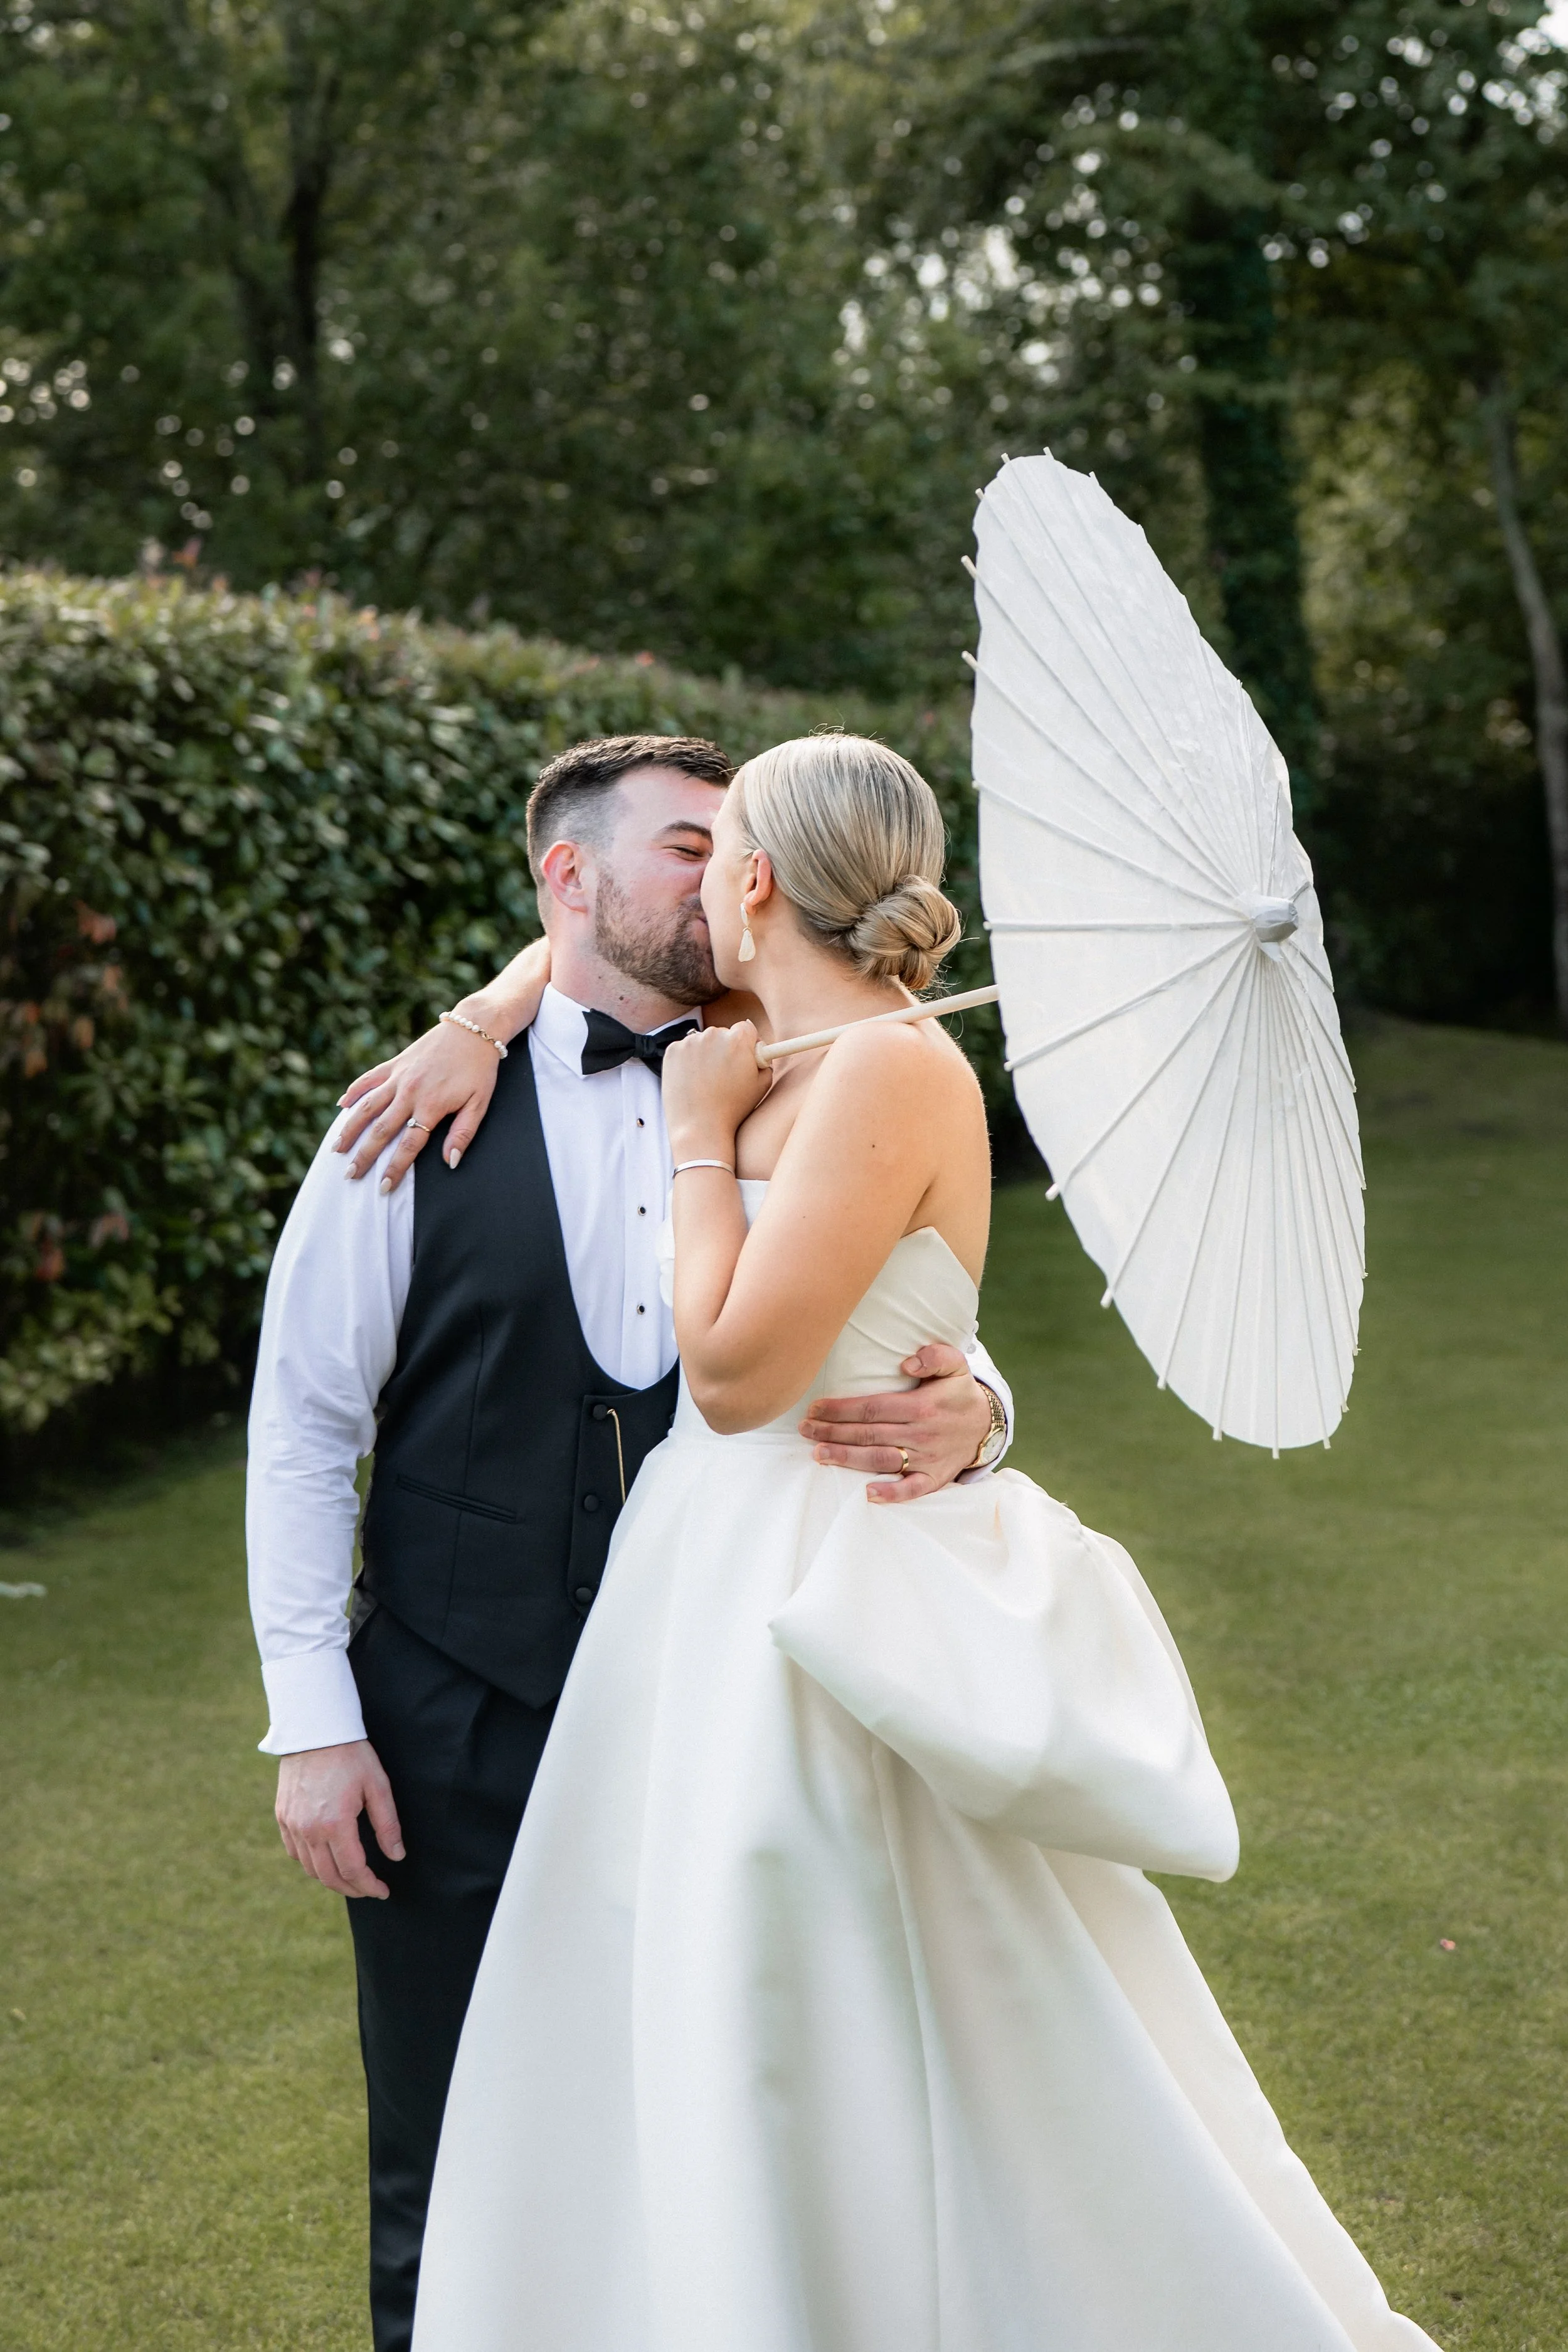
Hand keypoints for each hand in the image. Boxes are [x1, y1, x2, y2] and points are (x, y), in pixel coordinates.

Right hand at [275, 1739, 404, 1899]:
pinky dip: (310, 1864)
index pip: (353, 1870)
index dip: (369, 1886)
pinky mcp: (282, 1816)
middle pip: (329, 1877)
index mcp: (335, 1824)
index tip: (383, 1891)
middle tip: (369, 1890)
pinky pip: (294, 1852)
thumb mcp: (378, 1786)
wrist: (315, 1729)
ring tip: (351, 1878)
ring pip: (310, 1868)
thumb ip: (387, 1824)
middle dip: (352, 1889)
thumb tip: (396, 1856)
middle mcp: (308, 1830)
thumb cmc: (351, 1755)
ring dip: (331, 1879)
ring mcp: (292, 1824)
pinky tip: (326, 1860)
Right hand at [335, 1021, 501, 1188]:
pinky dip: (353, 1092)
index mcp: (431, 1106)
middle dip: (364, 1155)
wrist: (473, 1028)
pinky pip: (368, 1079)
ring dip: (350, 1129)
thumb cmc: (479, 1069)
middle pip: (381, 1131)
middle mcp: (409, 1092)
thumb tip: (450, 1162)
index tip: (383, 1188)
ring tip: (336, 1148)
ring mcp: (399, 1077)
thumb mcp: (479, 1103)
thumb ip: (463, 1133)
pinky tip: (341, 1106)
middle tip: (349, 1175)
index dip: (395, 1169)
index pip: (408, 1146)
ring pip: (367, 1106)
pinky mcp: (394, 1063)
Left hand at [661, 1021, 770, 1159]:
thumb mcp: (762, 1086)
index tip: (745, 1055)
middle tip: (724, 1073)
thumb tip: (760, 1052)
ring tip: (706, 1081)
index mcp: (738, 1040)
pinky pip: (685, 1049)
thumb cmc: (733, 1109)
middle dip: (725, 1049)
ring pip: (703, 1041)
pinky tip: (692, 1080)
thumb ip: (765, 1062)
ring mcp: (690, 1041)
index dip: (747, 1042)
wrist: (699, 1127)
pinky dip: (688, 1061)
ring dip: (706, 1054)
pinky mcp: (672, 1051)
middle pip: (723, 1033)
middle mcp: (713, 1034)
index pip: (746, 1028)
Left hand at [801, 1343, 993, 1505]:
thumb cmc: (959, 1392)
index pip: (873, 1407)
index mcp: (921, 1406)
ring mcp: (927, 1458)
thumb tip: (906, 1363)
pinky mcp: (934, 1478)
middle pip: (869, 1433)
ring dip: (848, 1459)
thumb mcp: (956, 1364)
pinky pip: (912, 1490)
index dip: (842, 1409)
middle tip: (804, 1430)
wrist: (987, 1425)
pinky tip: (868, 1494)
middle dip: (833, 1432)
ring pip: (881, 1460)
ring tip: (818, 1455)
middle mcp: (921, 1434)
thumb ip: (935, 1356)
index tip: (815, 1408)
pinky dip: (892, 1494)